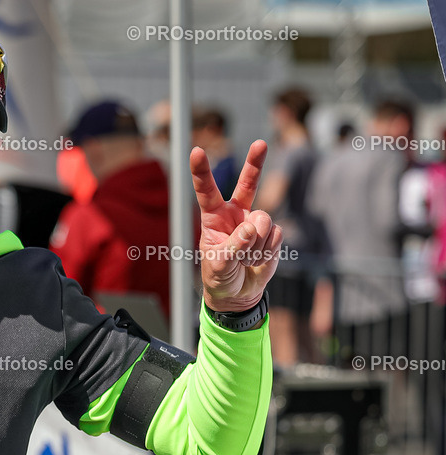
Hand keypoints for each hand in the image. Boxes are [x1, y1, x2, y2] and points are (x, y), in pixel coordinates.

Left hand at [190, 140, 281, 311]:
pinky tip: (258, 260)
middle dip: (255, 163)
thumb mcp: (219, 264)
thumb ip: (233, 246)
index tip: (196, 151)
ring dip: (255, 246)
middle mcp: (235, 214)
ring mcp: (255, 222)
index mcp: (213, 217)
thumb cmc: (219, 276)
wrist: (238, 293)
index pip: (206, 191)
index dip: (201, 171)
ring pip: (263, 222)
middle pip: (247, 184)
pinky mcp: (273, 234)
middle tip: (260, 143)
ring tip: (245, 259)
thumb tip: (252, 227)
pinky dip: (267, 252)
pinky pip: (276, 236)